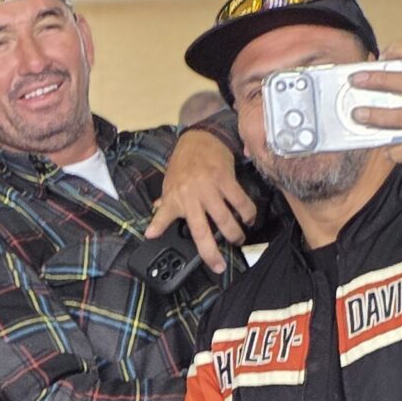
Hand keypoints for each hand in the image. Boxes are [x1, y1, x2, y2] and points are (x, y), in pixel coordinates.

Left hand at [149, 126, 253, 274]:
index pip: (173, 222)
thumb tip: (152, 231)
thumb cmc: (183, 164)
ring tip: (239, 238)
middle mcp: (192, 195)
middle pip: (205, 230)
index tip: (191, 256)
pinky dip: (248, 213)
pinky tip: (249, 218)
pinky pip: (241, 201)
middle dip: (214, 251)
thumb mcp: (169, 186)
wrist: (198, 138)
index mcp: (176, 198)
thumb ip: (166, 210)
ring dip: (236, 233)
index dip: (175, 237)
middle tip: (222, 262)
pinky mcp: (226, 178)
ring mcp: (210, 187)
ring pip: (226, 218)